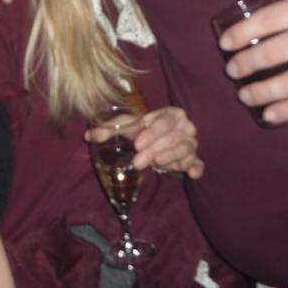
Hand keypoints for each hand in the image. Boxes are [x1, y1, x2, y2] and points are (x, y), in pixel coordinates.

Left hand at [86, 107, 203, 178]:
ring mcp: (191, 143)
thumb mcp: (127, 126)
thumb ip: (109, 128)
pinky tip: (192, 173)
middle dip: (155, 148)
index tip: (138, 143)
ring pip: (184, 149)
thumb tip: (88, 136)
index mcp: (170, 114)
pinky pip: (198, 162)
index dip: (152, 132)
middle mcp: (185, 126)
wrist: (159, 139)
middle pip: (173, 137)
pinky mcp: (193, 158)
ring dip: (171, 156)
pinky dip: (197, 167)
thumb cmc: (143, 129)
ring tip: (157, 163)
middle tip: (138, 161)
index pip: (164, 121)